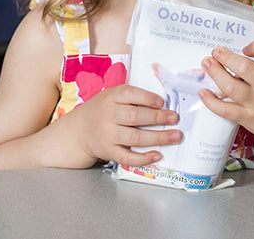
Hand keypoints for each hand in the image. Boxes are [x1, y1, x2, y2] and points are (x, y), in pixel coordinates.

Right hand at [63, 84, 181, 166]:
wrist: (78, 130)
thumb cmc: (103, 110)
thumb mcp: (113, 96)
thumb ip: (134, 98)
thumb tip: (163, 105)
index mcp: (112, 97)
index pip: (131, 94)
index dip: (148, 98)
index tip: (162, 102)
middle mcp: (108, 116)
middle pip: (136, 117)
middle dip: (158, 118)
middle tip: (174, 119)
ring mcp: (108, 135)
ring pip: (135, 137)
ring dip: (158, 137)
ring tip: (175, 136)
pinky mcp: (108, 151)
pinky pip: (127, 157)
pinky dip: (143, 158)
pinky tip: (157, 155)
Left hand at [199, 42, 253, 145]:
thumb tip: (233, 56)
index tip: (245, 48)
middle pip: (245, 68)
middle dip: (226, 57)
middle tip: (215, 52)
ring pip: (231, 87)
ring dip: (216, 74)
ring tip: (207, 64)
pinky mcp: (248, 118)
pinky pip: (226, 110)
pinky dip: (211, 101)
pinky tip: (204, 92)